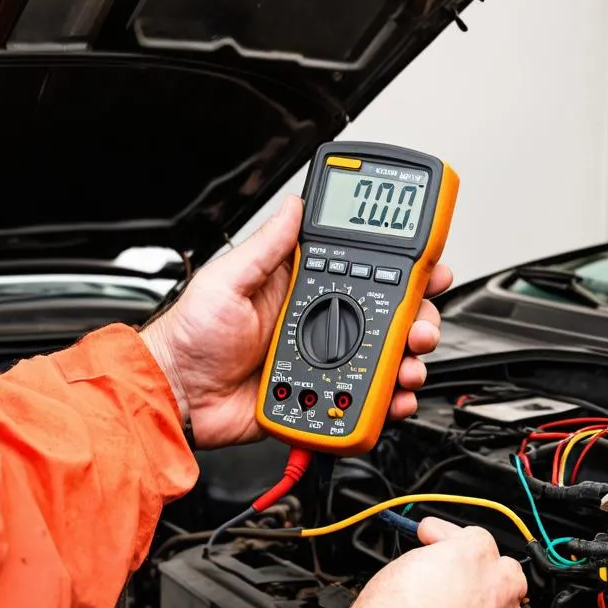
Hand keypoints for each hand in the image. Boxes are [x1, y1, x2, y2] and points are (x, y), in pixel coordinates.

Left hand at [140, 195, 452, 449]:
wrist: (178, 396)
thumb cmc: (191, 337)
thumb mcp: (226, 280)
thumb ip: (266, 247)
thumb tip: (295, 205)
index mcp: (300, 289)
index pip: (364, 272)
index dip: (403, 271)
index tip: (429, 269)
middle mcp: (318, 324)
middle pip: (388, 319)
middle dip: (418, 320)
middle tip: (422, 326)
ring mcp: (322, 362)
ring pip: (383, 360)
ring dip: (408, 362)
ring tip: (409, 365)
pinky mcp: (320, 397)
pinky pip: (363, 401)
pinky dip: (386, 403)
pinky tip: (393, 399)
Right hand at [323, 518, 528, 607]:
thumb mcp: (397, 568)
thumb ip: (426, 558)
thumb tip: (426, 564)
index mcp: (472, 553)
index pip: (469, 535)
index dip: (447, 539)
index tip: (434, 543)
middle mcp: (498, 582)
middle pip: (499, 567)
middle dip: (478, 572)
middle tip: (450, 581)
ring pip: (508, 604)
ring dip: (489, 607)